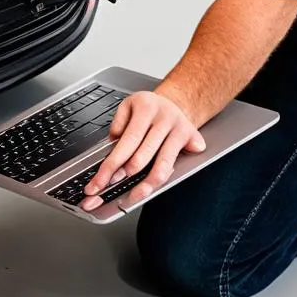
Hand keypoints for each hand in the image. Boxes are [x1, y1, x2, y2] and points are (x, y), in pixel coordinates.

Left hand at [80, 90, 205, 211]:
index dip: (114, 162)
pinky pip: (178, 165)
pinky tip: (155, 187)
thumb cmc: (148, 108)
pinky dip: (169, 178)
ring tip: (135, 194)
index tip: (102, 179)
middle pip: (144, 154)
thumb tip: (112, 148)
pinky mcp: (194, 139)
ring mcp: (180, 129)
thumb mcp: (128, 106)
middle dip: (126, 174)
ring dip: (147, 183)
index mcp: (146, 106)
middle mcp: (165, 117)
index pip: (127, 140)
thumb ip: (118, 125)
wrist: (176, 102)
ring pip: (163, 164)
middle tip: (114, 185)